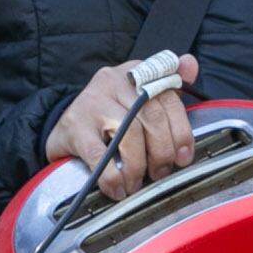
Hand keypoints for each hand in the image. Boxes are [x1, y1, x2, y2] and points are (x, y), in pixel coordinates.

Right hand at [45, 56, 199, 199]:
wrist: (62, 128)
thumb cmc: (108, 117)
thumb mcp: (137, 97)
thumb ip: (166, 87)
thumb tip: (190, 64)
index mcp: (134, 73)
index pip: (168, 98)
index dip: (181, 131)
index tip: (183, 157)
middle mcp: (113, 81)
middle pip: (151, 117)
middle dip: (161, 152)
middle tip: (159, 173)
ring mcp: (92, 102)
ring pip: (130, 134)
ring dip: (138, 166)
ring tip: (136, 182)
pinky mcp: (75, 127)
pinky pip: (100, 155)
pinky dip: (112, 177)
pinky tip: (117, 188)